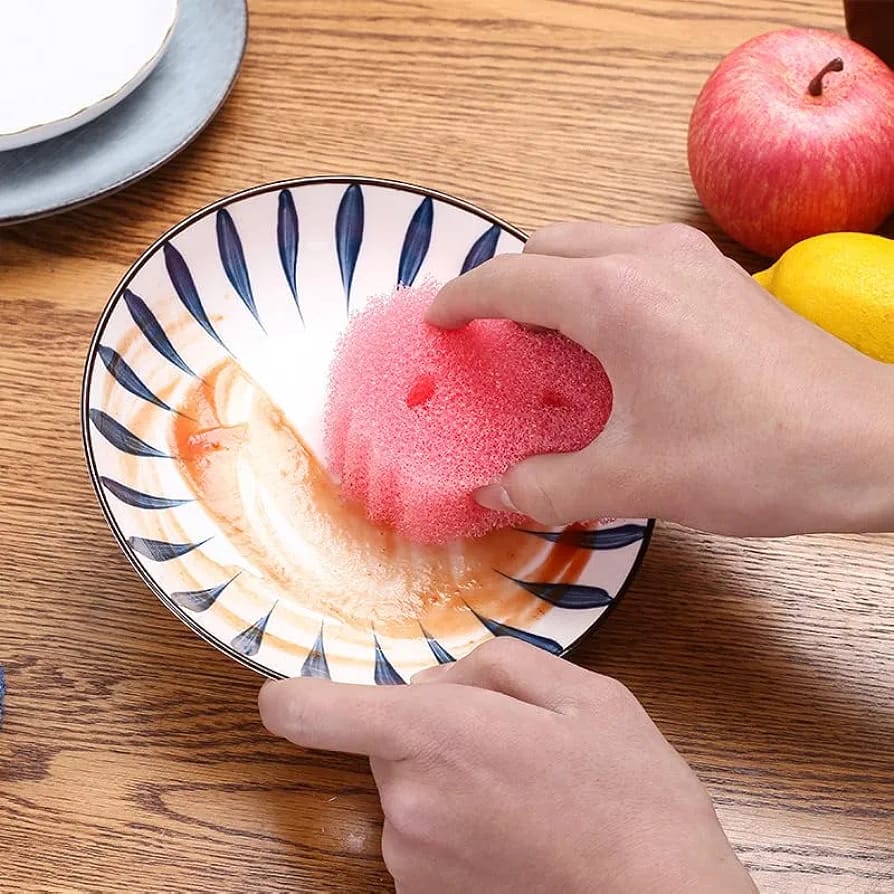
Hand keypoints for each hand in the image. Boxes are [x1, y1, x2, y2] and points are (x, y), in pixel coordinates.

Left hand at [259, 638, 755, 893]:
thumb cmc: (631, 795)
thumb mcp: (579, 692)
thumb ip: (492, 665)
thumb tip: (442, 684)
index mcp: (433, 737)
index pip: (309, 713)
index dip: (292, 695)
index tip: (293, 690)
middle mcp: (405, 805)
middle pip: (384, 743)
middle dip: (432, 731)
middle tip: (508, 741)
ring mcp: (413, 865)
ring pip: (410, 792)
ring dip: (451, 782)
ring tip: (529, 795)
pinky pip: (428, 839)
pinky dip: (461, 827)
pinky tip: (524, 833)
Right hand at [427, 222, 893, 536]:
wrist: (872, 444)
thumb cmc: (754, 455)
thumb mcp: (633, 481)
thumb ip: (548, 487)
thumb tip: (496, 492)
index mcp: (614, 297)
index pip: (508, 280)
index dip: (461, 300)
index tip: (436, 322)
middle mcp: (648, 257)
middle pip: (544, 247)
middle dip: (504, 286)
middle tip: (487, 340)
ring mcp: (690, 258)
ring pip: (590, 244)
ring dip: (552, 281)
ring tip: (540, 341)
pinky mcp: (719, 274)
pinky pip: (631, 257)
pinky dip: (596, 284)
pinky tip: (606, 342)